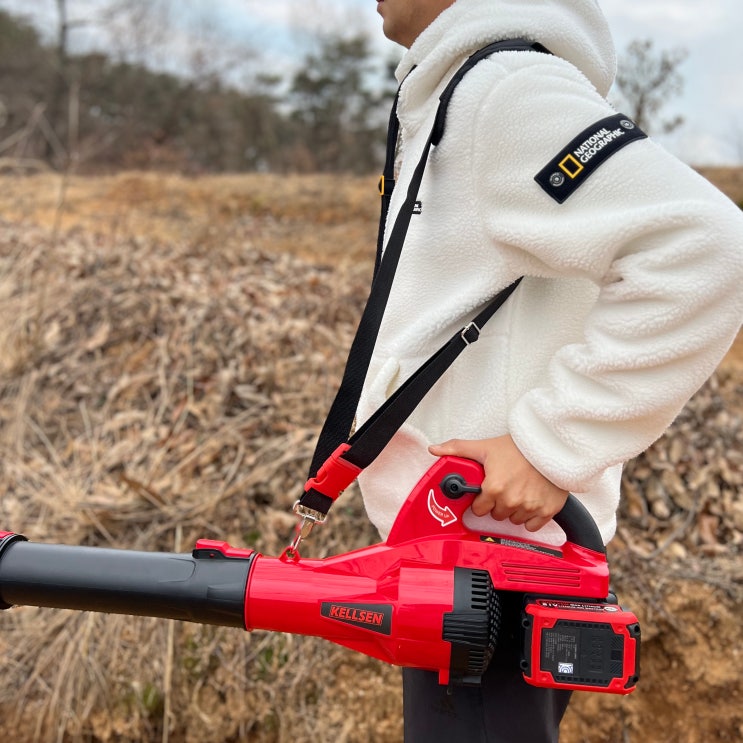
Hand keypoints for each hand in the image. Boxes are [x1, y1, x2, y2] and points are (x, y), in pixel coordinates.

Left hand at [428, 435, 568, 531]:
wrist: (550, 445)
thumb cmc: (519, 447)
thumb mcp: (485, 447)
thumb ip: (457, 449)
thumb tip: (434, 449)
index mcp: (494, 488)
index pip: (478, 509)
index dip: (481, 500)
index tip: (487, 491)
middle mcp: (511, 501)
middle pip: (496, 514)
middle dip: (498, 503)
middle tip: (505, 487)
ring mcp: (530, 507)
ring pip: (514, 519)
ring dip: (514, 509)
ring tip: (519, 490)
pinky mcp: (546, 511)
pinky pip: (532, 526)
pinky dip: (531, 517)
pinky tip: (531, 500)